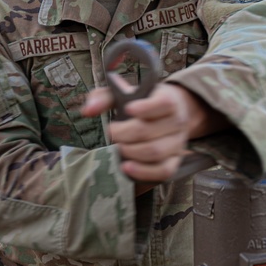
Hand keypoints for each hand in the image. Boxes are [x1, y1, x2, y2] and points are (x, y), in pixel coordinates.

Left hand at [82, 80, 224, 184]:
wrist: (168, 116)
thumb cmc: (141, 104)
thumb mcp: (124, 94)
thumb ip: (104, 98)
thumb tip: (88, 111)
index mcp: (169, 100)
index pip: (164, 104)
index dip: (145, 108)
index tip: (127, 109)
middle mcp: (178, 121)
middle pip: (149, 131)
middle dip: (123, 134)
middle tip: (112, 133)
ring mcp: (178, 143)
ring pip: (155, 152)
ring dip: (130, 152)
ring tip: (117, 148)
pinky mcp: (175, 161)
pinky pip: (164, 171)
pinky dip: (143, 172)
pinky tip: (126, 168)